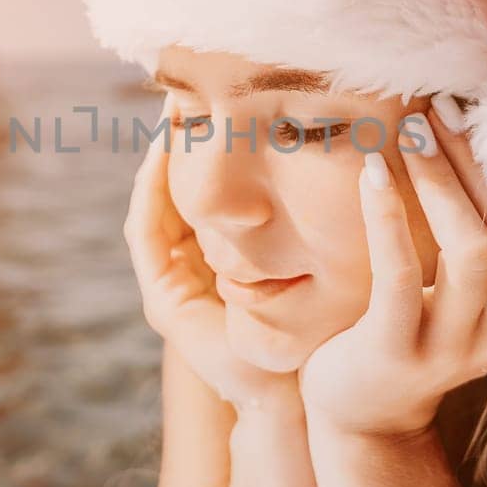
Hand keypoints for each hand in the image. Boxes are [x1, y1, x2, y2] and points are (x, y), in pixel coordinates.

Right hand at [123, 96, 300, 416]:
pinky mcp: (162, 299)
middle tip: (183, 93)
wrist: (296, 393)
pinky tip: (163, 155)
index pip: (202, 190)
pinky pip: (146, 233)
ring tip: (170, 114)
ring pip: (153, 205)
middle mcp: (190, 268)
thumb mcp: (315, 256)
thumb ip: (314, 216)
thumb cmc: (315, 330)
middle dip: (174, 142)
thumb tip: (340, 152)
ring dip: (157, 159)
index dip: (204, 146)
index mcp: (221, 256)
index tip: (216, 100)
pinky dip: (152, 191)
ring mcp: (170, 285)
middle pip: (171, 191)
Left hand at [298, 101, 486, 437]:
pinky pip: (402, 274)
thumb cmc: (409, 331)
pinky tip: (374, 173)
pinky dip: (389, 217)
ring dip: (442, 181)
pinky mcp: (399, 351)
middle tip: (444, 107)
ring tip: (411, 131)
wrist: (363, 418)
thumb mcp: (461, 292)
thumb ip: (486, 242)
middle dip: (481, 161)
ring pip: (472, 249)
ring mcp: (454, 347)